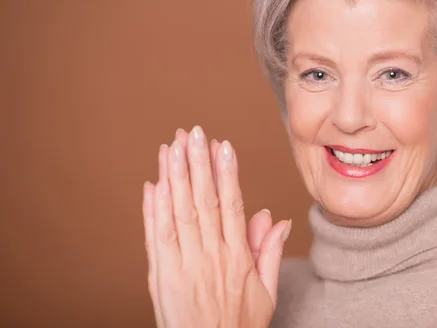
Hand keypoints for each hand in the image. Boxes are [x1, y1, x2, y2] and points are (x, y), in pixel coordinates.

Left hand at [142, 126, 291, 327]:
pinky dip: (153, 209)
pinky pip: (156, 237)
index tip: (223, 146)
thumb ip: (270, 253)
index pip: (231, 205)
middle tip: (192, 133)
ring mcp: (183, 265)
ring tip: (172, 147)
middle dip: (197, 163)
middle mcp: (209, 256)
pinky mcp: (161, 275)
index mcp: (237, 258)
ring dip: (174, 177)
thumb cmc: (238, 326)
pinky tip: (153, 184)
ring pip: (178, 212)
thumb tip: (278, 218)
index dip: (226, 173)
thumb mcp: (266, 293)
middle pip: (202, 201)